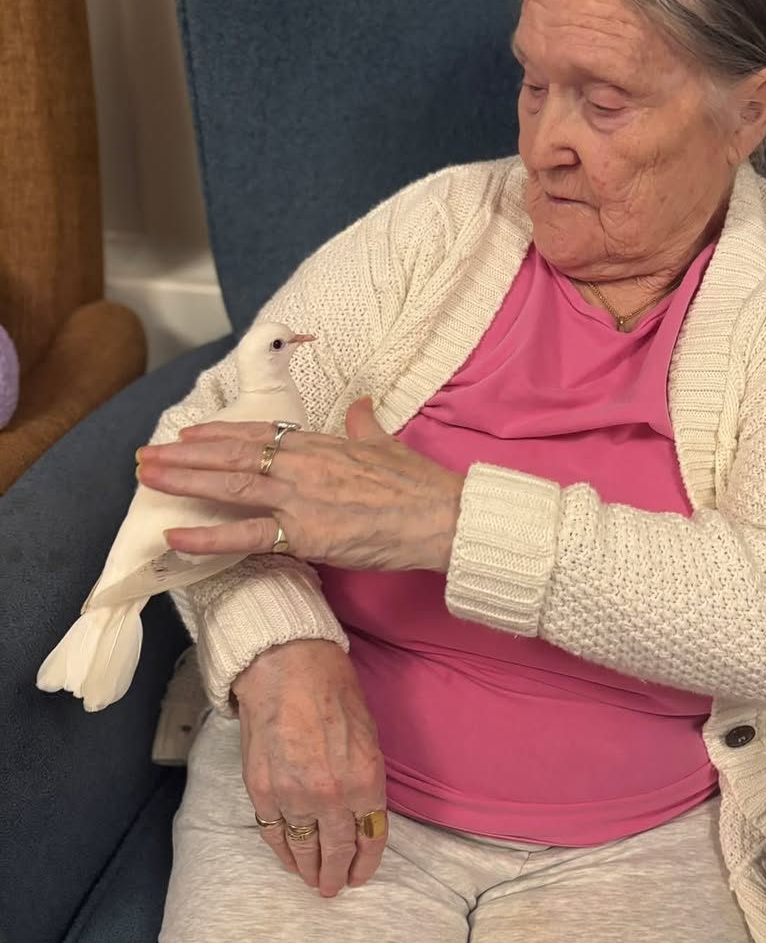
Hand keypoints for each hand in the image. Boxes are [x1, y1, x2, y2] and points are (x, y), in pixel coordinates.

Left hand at [135, 397, 464, 572]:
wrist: (440, 516)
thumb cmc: (418, 484)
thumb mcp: (387, 443)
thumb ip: (365, 423)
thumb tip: (361, 404)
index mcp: (320, 443)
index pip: (259, 433)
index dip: (220, 433)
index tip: (191, 433)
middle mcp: (302, 466)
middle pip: (232, 455)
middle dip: (186, 455)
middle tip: (148, 455)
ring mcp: (300, 499)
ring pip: (229, 487)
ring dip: (184, 481)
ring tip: (147, 479)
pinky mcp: (306, 535)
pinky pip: (247, 537)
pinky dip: (208, 538)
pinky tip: (175, 537)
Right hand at [233, 638, 386, 895]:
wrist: (286, 666)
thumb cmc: (333, 689)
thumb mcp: (368, 733)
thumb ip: (365, 775)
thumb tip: (361, 807)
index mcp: (366, 780)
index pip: (370, 837)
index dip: (366, 862)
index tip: (360, 875)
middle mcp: (332, 796)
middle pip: (337, 850)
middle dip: (336, 875)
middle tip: (333, 888)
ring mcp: (294, 796)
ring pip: (303, 848)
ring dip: (308, 870)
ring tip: (311, 882)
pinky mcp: (262, 792)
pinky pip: (273, 834)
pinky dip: (282, 851)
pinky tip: (288, 859)